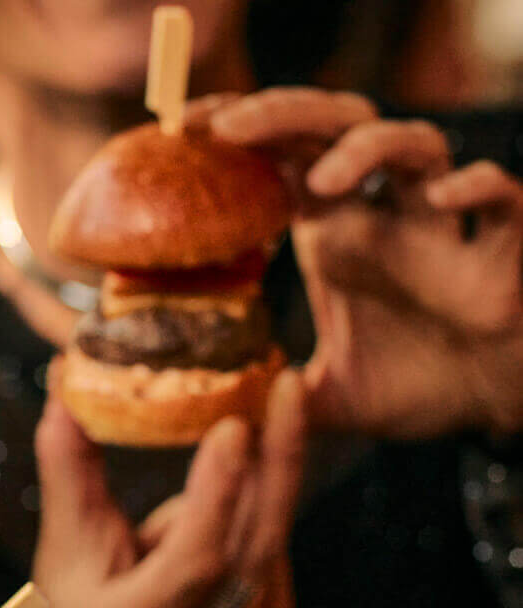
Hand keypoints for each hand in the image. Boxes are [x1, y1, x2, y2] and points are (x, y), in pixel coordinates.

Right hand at [32, 370, 305, 607]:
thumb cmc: (79, 600)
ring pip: (269, 544)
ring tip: (217, 466)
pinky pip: (278, 558)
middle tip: (288, 389)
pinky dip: (257, 521)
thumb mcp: (63, 542)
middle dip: (276, 462)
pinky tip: (229, 516)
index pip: (191, 561)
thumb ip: (68, 469)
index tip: (236, 425)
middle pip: (253, 546)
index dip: (217, 494)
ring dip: (254, 489)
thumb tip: (65, 385)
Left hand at [211, 88, 522, 437]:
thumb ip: (277, 404)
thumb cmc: (417, 386)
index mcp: (338, 236)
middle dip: (283, 115)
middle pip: (335, 129)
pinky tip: (444, 200)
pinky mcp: (501, 244)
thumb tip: (218, 426)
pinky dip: (475, 188)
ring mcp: (442, 224)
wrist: (490, 406)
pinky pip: (498, 196)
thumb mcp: (329, 402)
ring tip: (323, 181)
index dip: (240, 132)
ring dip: (367, 149)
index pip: (284, 158)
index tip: (184, 129)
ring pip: (413, 144)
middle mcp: (385, 216)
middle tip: (229, 127)